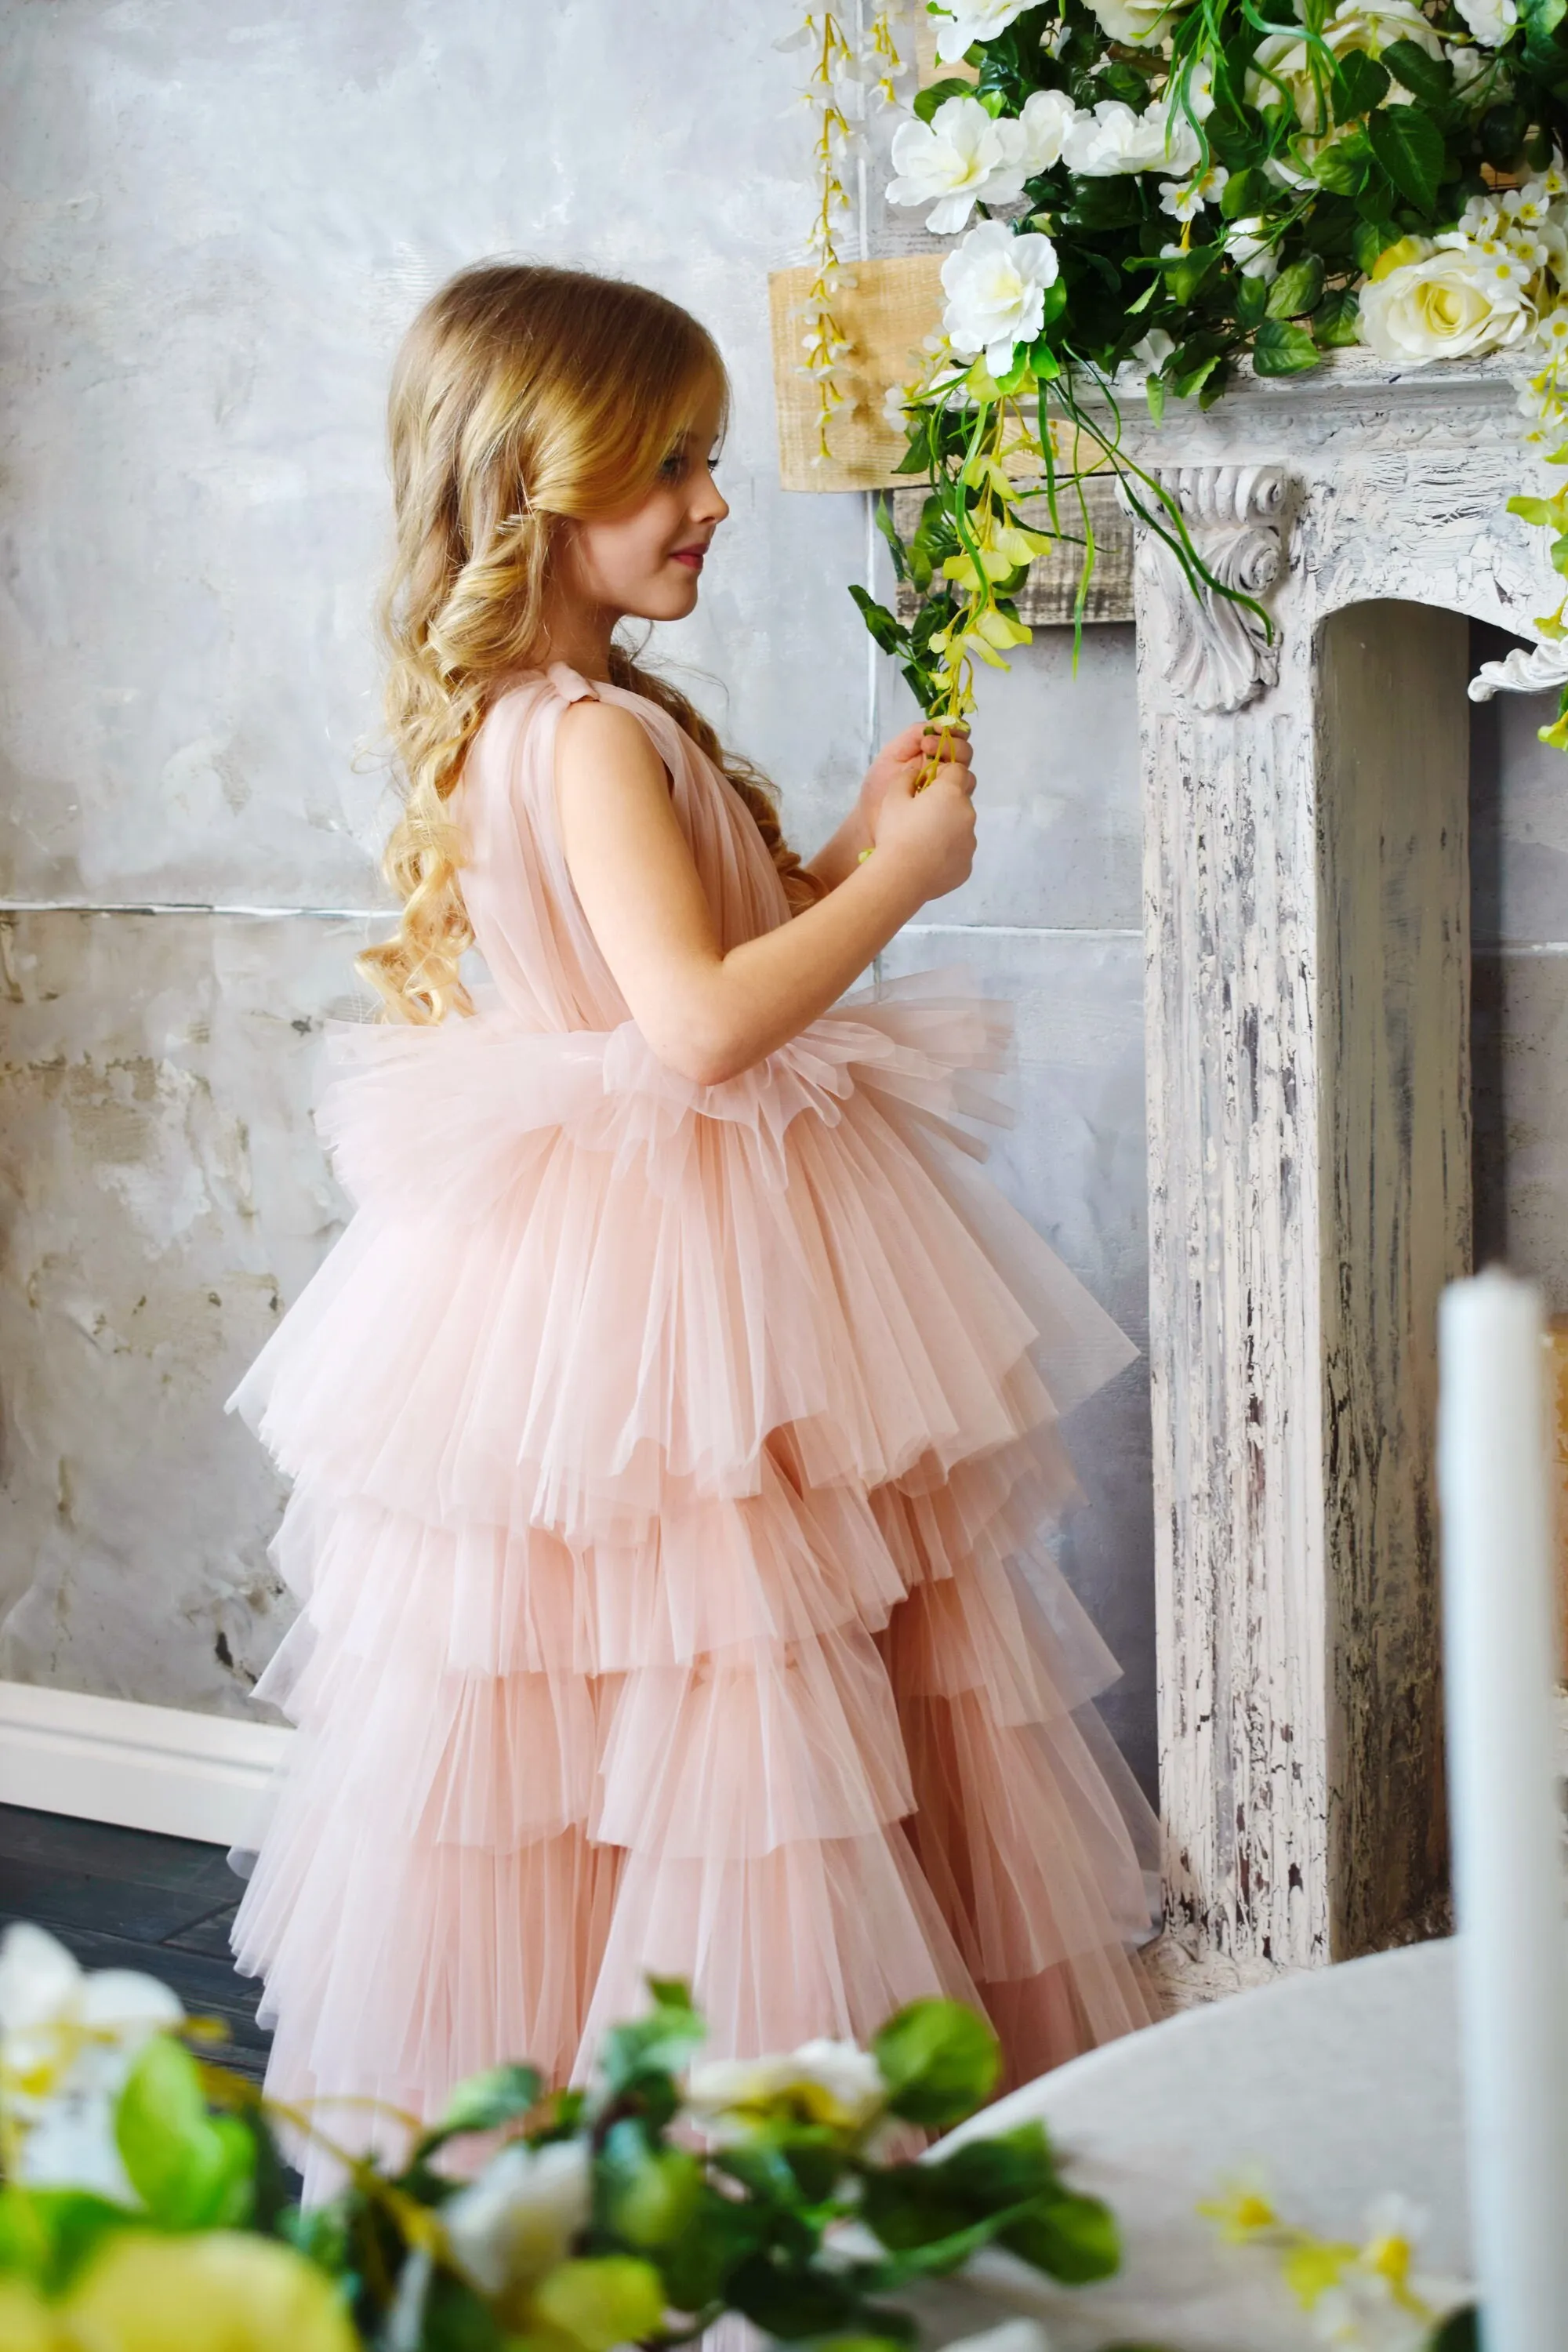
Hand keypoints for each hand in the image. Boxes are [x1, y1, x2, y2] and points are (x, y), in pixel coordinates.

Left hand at [857, 719, 973, 837]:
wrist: (869, 821)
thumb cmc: (878, 788)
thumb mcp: (891, 754)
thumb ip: (913, 735)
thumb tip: (938, 725)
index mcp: (932, 753)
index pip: (955, 736)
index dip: (953, 729)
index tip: (936, 732)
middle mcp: (943, 770)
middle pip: (965, 754)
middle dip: (952, 746)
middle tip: (928, 747)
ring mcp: (947, 792)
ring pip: (967, 775)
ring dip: (954, 767)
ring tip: (929, 771)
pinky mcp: (948, 811)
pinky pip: (962, 798)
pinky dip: (954, 791)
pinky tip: (934, 791)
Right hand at [869, 751, 976, 902]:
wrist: (901, 878)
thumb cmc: (896, 833)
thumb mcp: (893, 797)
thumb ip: (906, 778)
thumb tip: (915, 772)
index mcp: (951, 793)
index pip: (958, 770)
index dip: (943, 774)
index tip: (926, 786)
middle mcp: (968, 814)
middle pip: (960, 800)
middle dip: (945, 803)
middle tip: (920, 816)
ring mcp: (970, 842)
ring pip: (961, 827)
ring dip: (947, 828)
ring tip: (921, 842)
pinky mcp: (967, 865)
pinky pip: (959, 852)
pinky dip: (947, 852)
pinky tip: (927, 860)